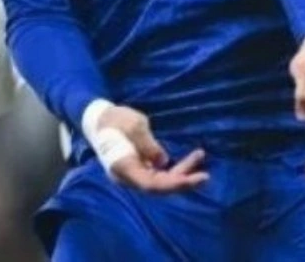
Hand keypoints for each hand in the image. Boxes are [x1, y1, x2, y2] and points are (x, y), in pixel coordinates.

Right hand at [94, 105, 208, 192]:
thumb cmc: (115, 119)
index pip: (151, 185)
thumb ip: (148, 145)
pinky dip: (176, 168)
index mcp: (124, 167)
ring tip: (200, 155)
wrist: (99, 118)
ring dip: (182, 172)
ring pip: (161, 180)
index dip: (175, 184)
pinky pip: (160, 173)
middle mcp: (129, 176)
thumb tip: (163, 162)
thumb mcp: (133, 126)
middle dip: (183, 181)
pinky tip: (192, 159)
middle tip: (205, 176)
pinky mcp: (140, 167)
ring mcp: (134, 173)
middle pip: (159, 186)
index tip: (195, 178)